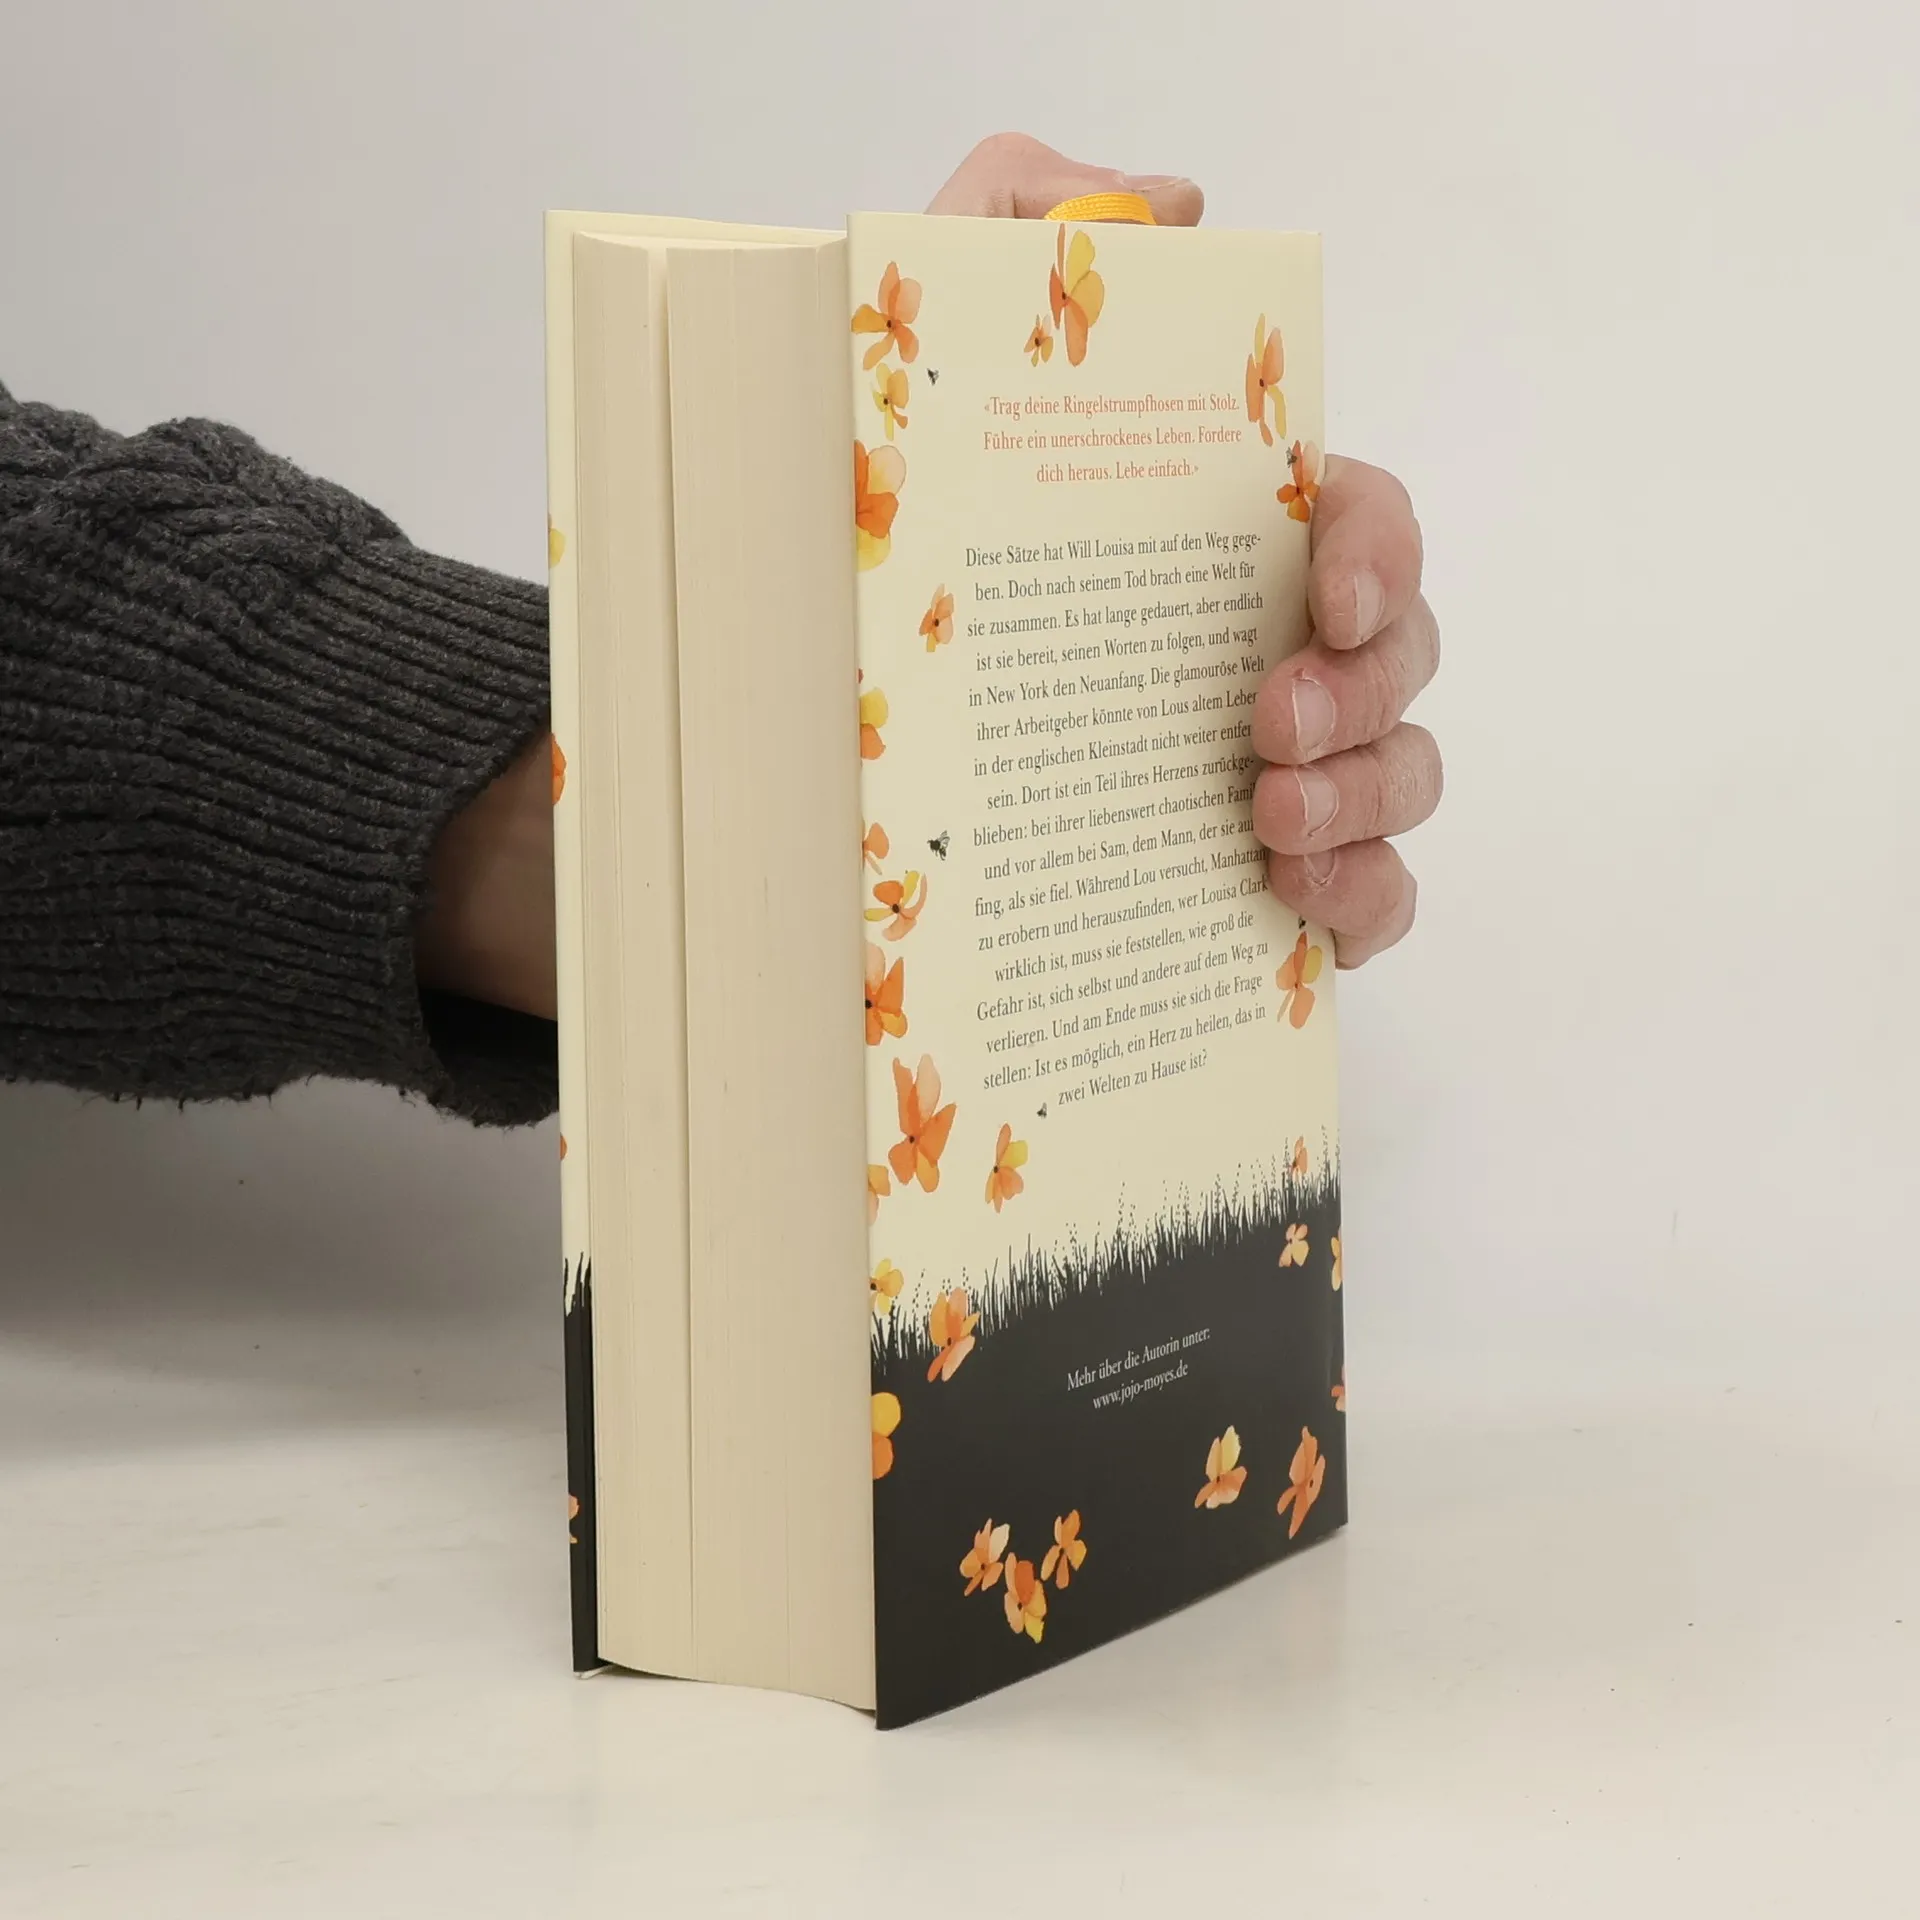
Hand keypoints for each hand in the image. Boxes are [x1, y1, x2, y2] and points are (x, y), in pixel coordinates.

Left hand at [929, 137, 1438, 966]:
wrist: (795, 730)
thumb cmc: (884, 539)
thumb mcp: (921, 362)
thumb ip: (1018, 224)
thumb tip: (1176, 208)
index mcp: (1222, 544)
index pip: (1364, 518)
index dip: (1381, 548)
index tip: (1326, 593)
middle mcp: (1271, 648)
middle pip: (1405, 654)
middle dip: (1363, 688)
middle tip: (1265, 722)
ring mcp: (1283, 769)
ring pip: (1405, 775)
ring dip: (1365, 794)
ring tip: (1266, 820)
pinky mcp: (1267, 881)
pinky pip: (1376, 900)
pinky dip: (1363, 901)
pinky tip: (1288, 898)